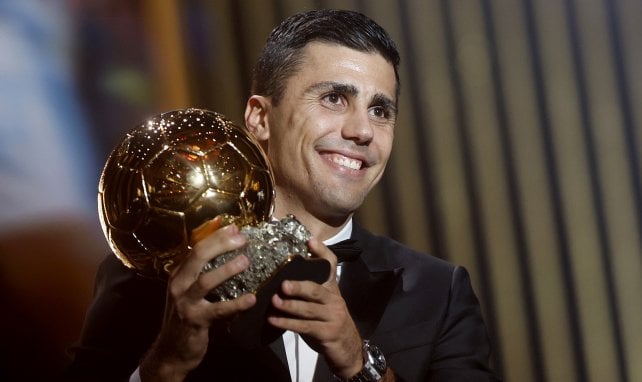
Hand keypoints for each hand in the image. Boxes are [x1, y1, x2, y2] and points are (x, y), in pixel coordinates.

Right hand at [139, 223, 256, 380]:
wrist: (172, 351)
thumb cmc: (185, 317)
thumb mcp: (188, 292)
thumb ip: (201, 274)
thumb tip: (227, 254)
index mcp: (178, 275)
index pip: (196, 248)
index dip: (216, 236)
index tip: (235, 227)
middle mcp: (178, 285)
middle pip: (198, 257)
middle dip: (220, 245)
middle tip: (241, 238)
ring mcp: (185, 303)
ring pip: (205, 281)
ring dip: (226, 270)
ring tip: (245, 261)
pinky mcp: (195, 320)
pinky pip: (218, 310)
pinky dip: (236, 304)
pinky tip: (251, 299)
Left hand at [267, 238, 363, 378]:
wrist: (348, 348)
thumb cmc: (328, 321)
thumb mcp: (322, 303)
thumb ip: (308, 291)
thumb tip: (281, 278)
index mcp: (331, 288)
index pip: (330, 265)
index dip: (321, 252)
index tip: (309, 241)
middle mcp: (334, 299)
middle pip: (316, 289)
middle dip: (299, 286)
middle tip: (283, 284)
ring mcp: (332, 317)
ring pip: (309, 309)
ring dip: (290, 306)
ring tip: (274, 302)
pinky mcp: (327, 333)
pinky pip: (305, 327)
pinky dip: (288, 324)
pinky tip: (274, 320)